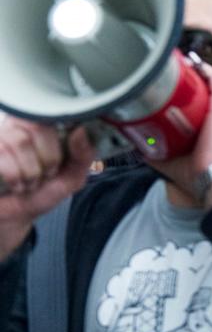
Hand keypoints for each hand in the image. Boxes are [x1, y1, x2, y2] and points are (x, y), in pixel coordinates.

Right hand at [0, 118, 93, 258]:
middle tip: (44, 175)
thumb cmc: (42, 192)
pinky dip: (13, 175)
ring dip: (29, 171)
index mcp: (44, 127)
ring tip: (28, 182)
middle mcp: (19, 124)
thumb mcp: (71, 177)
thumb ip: (83, 155)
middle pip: (38, 127)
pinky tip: (14, 184)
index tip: (59, 164)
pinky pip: (2, 152)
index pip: (56, 116)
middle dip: (47, 160)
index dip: (60, 142)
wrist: (14, 215)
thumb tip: (80, 130)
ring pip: (20, 141)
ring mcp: (0, 134)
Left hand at [146, 62, 211, 205]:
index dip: (194, 94)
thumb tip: (136, 146)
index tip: (176, 88)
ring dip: (197, 71)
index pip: (209, 103)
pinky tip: (189, 62)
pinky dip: (203, 69)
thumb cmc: (199, 173)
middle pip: (211, 89)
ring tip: (179, 64)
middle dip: (194, 80)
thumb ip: (156, 151)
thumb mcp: (173, 159)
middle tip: (173, 73)